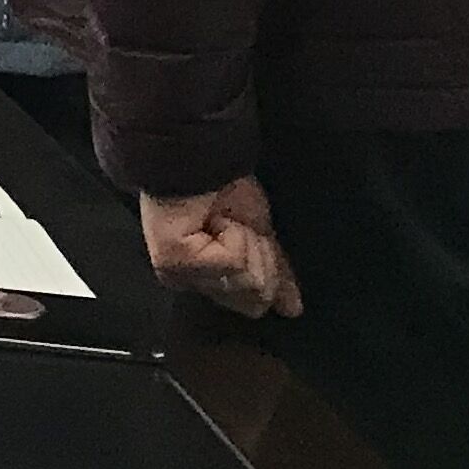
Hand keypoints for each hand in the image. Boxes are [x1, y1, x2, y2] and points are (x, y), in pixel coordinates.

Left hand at [141, 178, 303, 318]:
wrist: (201, 158)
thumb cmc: (226, 191)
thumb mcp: (259, 237)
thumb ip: (275, 275)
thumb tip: (294, 310)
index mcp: (207, 280)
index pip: (254, 302)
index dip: (268, 268)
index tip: (254, 234)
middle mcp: (189, 283)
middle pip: (254, 296)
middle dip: (258, 255)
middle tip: (234, 224)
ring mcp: (179, 275)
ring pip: (246, 280)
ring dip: (247, 242)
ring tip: (222, 220)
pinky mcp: (175, 262)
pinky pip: (232, 261)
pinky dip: (234, 234)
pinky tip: (213, 219)